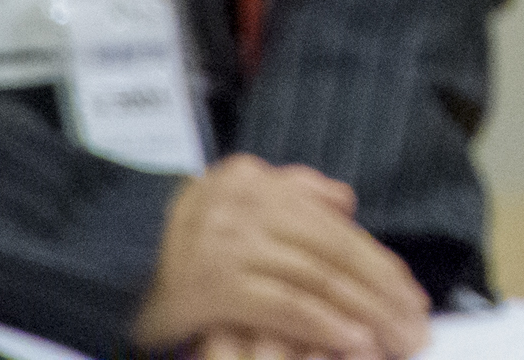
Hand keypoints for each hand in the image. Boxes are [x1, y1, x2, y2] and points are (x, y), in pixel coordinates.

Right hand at [132, 156, 428, 356]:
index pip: (335, 225)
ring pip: (317, 278)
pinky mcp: (214, 284)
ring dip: (363, 313)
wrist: (107, 261)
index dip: (379, 262)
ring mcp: (231, 243)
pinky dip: (323, 323)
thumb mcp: (230, 200)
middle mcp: (248, 203)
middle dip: (382, 292)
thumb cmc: (177, 241)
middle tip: (415, 326)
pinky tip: (351, 341)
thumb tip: (345, 201)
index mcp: (258, 181)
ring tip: (395, 339)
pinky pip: (284, 304)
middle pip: (334, 251)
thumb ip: (290, 193)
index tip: (411, 294)